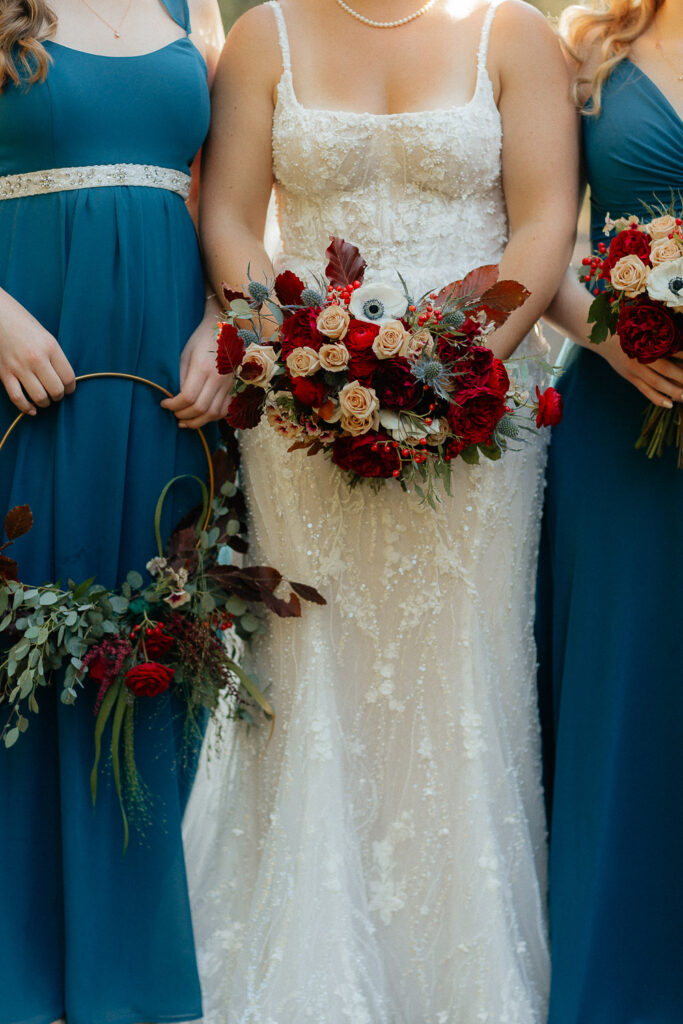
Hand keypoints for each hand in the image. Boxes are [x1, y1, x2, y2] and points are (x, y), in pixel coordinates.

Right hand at [0, 300, 75, 414]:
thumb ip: (54, 356)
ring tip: (45, 399)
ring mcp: (19, 367)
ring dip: (45, 403)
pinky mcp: (4, 373)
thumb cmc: (22, 323)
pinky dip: (26, 408)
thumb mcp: (45, 335)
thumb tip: (63, 378)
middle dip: (58, 396)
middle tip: (56, 393)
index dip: (71, 387)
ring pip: (39, 397)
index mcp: (50, 347)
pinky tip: (31, 409)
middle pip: (56, 390)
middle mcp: (36, 358)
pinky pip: (18, 398)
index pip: (68, 377)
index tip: (68, 388)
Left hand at [161, 310, 232, 429]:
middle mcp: (217, 378)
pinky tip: (200, 416)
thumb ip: (182, 379)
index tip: (164, 404)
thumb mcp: (185, 356)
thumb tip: (177, 399)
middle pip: (201, 408)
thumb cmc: (199, 341)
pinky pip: (223, 410)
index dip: (174, 405)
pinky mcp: (232, 387)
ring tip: (185, 421)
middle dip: (183, 415)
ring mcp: (227, 384)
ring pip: (213, 414)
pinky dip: (211, 418)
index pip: (188, 397)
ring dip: (197, 422)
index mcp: (202, 368)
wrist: (223, 331)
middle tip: (174, 414)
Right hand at [598, 334, 682, 408]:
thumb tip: (681, 348)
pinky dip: (658, 398)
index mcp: (647, 341)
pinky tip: (670, 404)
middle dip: (682, 377)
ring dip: (674, 391)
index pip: (673, 351)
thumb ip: (664, 339)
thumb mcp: (647, 329)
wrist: (604, 339)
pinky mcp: (630, 377)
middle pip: (667, 369)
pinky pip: (645, 390)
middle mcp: (641, 356)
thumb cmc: (632, 331)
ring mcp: (635, 368)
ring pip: (657, 383)